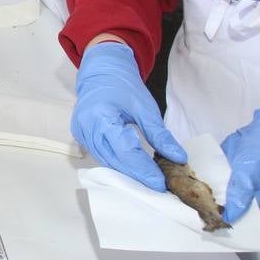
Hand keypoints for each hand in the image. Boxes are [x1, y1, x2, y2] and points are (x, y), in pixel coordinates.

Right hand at [70, 42, 186, 191]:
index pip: (125, 151)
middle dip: (137, 175)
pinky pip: (100, 156)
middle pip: (114, 160)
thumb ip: (160, 135)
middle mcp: (87, 127)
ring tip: (148, 180)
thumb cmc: (123, 86)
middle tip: (159, 186)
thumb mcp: (145, 108)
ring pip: (106, 162)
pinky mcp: (80, 136)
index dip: (144, 170)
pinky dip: (117, 163)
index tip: (161, 183)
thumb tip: (178, 158)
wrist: (101, 73)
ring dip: (127, 172)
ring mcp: (81, 133)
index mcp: (102, 116)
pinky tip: (132, 169)